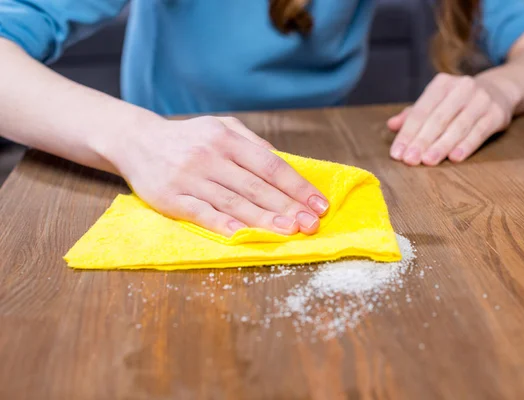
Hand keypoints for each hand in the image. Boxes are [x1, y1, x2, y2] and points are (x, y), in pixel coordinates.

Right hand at [111, 116, 328, 236]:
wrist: (137, 141)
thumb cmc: (189, 138)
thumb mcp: (222, 127)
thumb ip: (253, 144)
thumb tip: (286, 165)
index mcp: (227, 137)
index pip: (270, 165)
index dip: (297, 186)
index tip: (318, 204)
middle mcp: (209, 155)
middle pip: (255, 186)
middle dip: (287, 206)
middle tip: (311, 224)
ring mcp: (189, 177)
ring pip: (233, 202)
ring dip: (263, 219)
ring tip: (289, 231)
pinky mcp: (170, 197)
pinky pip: (201, 213)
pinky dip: (222, 225)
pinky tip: (243, 235)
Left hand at [387, 73, 520, 165]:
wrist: (499, 90)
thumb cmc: (458, 101)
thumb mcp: (436, 102)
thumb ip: (413, 114)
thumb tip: (391, 125)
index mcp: (442, 84)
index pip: (420, 111)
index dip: (407, 133)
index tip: (397, 153)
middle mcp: (462, 88)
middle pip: (438, 119)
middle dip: (422, 141)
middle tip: (410, 160)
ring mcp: (481, 100)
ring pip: (458, 126)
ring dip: (442, 146)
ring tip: (428, 161)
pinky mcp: (497, 114)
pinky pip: (479, 132)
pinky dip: (466, 145)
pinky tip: (455, 158)